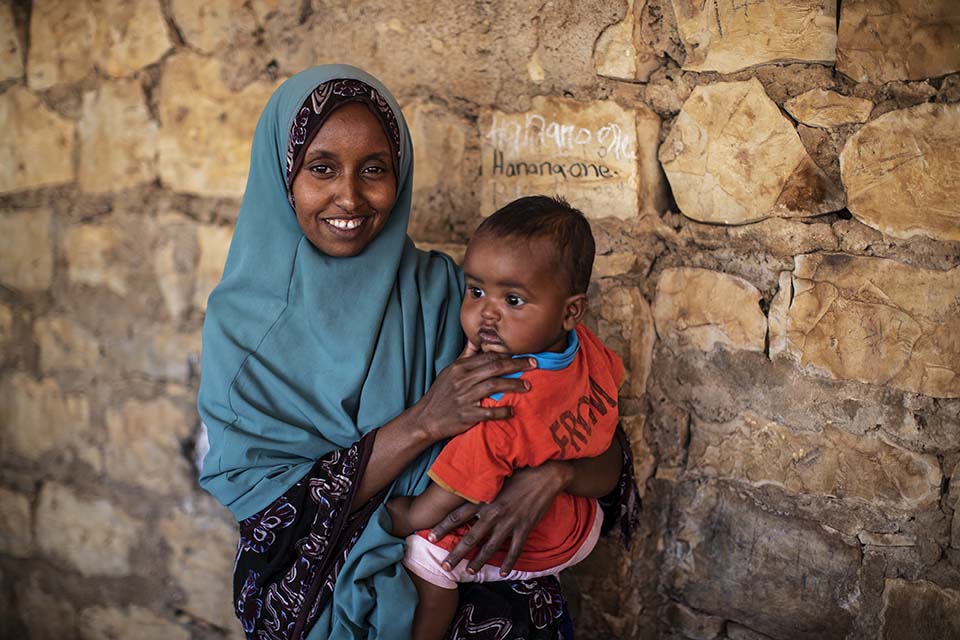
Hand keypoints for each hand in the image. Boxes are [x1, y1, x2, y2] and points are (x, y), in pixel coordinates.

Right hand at [415, 343, 535, 442]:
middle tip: (534, 364)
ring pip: (494, 385)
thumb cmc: (440, 394)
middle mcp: (463, 380)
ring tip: (528, 386)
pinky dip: (502, 411)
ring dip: (514, 384)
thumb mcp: (449, 372)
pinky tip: (512, 410)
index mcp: (460, 368)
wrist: (426, 418)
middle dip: (517, 364)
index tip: (524, 354)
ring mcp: (465, 397)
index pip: (488, 356)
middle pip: (495, 367)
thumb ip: (465, 357)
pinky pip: (489, 412)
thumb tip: (475, 339)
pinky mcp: (467, 415)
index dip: (508, 354)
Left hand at [429, 461, 571, 574]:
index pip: (457, 515)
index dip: (443, 527)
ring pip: (490, 547)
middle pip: (470, 537)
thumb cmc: (519, 471)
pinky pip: (515, 550)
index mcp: (484, 499)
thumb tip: (464, 487)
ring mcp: (509, 523)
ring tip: (469, 572)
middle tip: (445, 566)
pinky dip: (509, 562)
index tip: (430, 537)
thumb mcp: (495, 476)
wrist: (545, 474)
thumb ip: (480, 485)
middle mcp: (494, 513)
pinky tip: (504, 573)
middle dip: (456, 553)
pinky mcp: (524, 528)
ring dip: (478, 561)